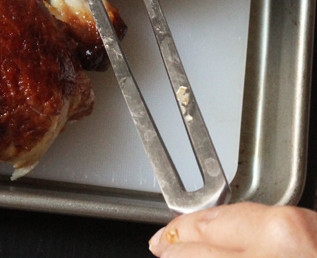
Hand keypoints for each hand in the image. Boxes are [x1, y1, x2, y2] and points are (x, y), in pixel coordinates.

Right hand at [149, 202, 316, 256]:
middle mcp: (277, 234)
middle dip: (181, 231)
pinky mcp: (310, 218)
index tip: (162, 249)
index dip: (170, 249)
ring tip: (188, 231)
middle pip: (208, 223)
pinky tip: (227, 228)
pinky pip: (261, 213)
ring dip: (206, 222)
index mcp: (260, 256)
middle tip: (163, 240)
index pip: (191, 249)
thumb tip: (185, 254)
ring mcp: (297, 222)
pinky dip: (239, 221)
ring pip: (232, 212)